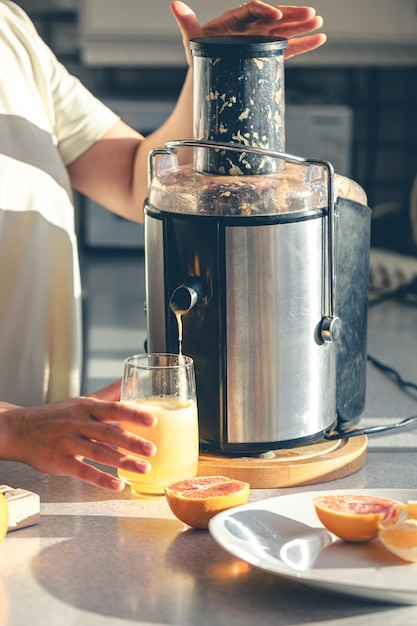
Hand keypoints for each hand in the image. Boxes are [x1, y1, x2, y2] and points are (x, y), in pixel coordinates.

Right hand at [0, 387, 156, 490]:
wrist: (20, 430)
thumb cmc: (56, 416)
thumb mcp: (82, 401)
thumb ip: (109, 394)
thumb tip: (131, 380)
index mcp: (87, 408)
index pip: (114, 409)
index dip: (133, 414)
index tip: (153, 420)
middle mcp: (79, 424)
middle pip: (109, 432)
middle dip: (132, 441)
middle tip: (153, 449)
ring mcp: (69, 443)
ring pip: (99, 453)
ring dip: (122, 462)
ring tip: (143, 468)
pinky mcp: (60, 462)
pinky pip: (82, 471)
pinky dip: (100, 479)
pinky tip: (117, 484)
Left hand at [171, 1, 325, 63]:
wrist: (208, 71)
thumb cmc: (200, 52)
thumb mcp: (193, 39)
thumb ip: (187, 23)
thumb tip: (174, 4)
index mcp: (236, 19)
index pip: (253, 10)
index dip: (265, 10)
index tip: (275, 14)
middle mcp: (252, 26)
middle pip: (275, 17)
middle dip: (292, 15)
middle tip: (310, 13)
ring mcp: (262, 38)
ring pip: (285, 30)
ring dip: (302, 27)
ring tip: (318, 22)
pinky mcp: (269, 52)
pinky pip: (289, 47)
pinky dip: (304, 44)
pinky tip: (319, 38)